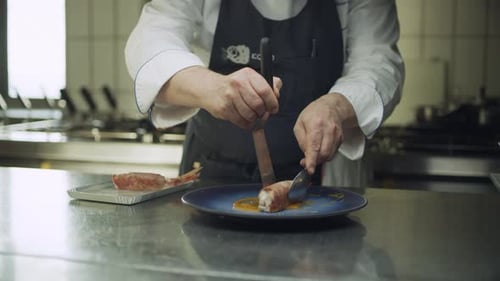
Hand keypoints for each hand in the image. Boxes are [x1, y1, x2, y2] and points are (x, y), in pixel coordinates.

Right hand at [159, 66, 281, 128]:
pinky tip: (244, 118)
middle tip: (261, 112)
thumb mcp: (250, 78)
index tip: (273, 108)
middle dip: (262, 112)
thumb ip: (268, 83)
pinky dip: (246, 123)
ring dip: (254, 118)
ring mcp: (229, 96)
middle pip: (258, 104)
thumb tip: (277, 92)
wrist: (210, 88)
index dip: (272, 102)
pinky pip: (241, 122)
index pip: (265, 90)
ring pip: (250, 115)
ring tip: (252, 114)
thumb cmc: (233, 85)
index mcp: (248, 75)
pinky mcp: (224, 108)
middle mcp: (238, 83)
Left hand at [294, 93, 356, 174]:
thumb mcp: (300, 124)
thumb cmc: (313, 114)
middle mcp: (328, 130)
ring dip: (320, 159)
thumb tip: (306, 155)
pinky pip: (333, 152)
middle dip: (315, 161)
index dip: (311, 160)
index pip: (314, 146)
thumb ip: (301, 141)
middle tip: (307, 162)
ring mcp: (336, 135)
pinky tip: (320, 150)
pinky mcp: (341, 139)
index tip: (309, 170)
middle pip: (324, 153)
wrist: (331, 106)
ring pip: (329, 155)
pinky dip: (326, 155)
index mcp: (316, 125)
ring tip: (313, 155)